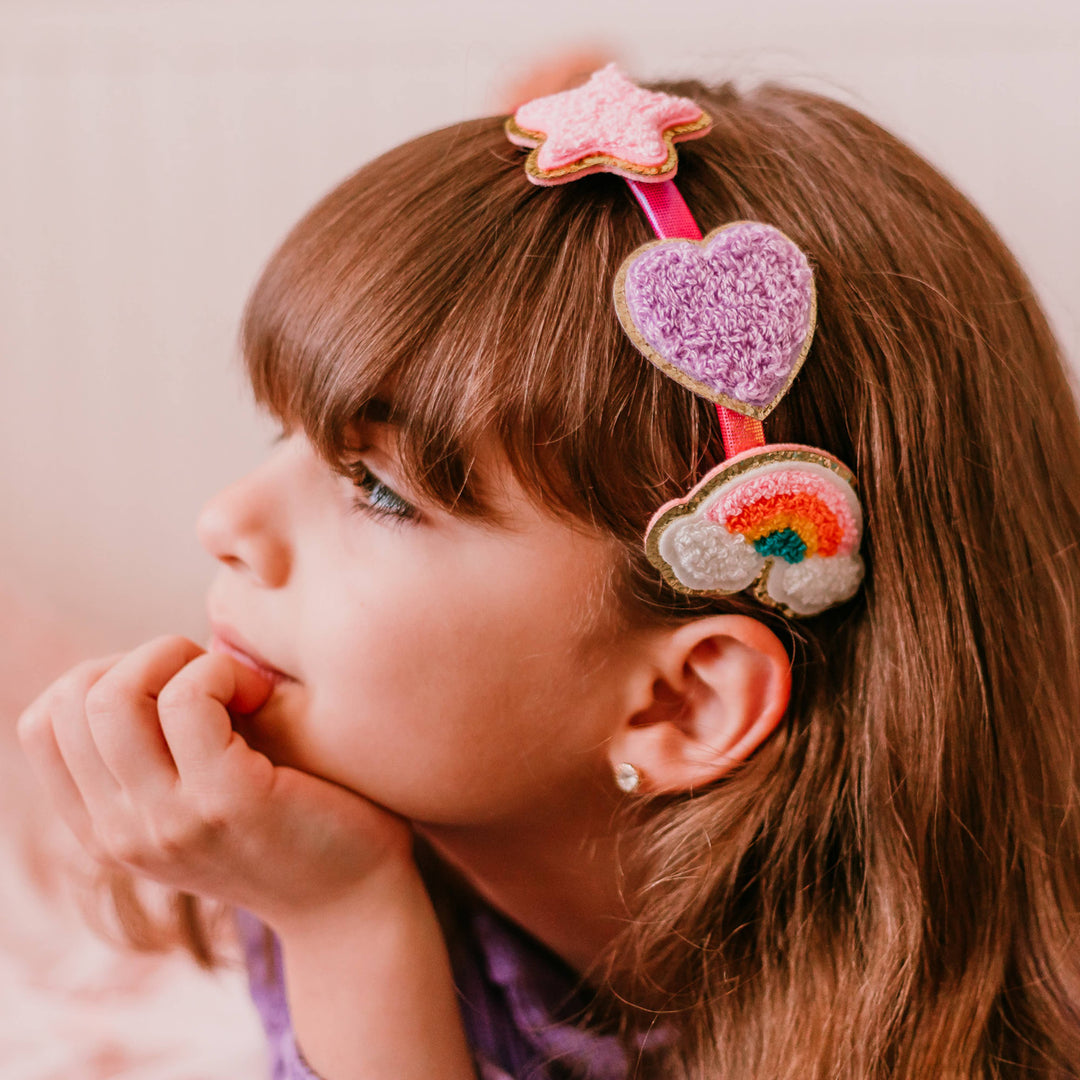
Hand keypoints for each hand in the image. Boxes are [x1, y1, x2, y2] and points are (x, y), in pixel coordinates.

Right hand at [17, 636, 413, 931]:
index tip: (174, 687)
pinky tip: (263, 694)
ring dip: (181, 657)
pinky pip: (191, 696)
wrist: (354, 900)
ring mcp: (168, 821)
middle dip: (146, 656)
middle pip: (73, 699)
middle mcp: (121, 833)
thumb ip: (154, 752)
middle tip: (214, 677)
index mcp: (104, 830)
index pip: (42, 724)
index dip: (106, 676)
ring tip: (238, 684)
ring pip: (115, 694)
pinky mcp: (226, 800)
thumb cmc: (289, 824)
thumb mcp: (196, 796)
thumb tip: (143, 659)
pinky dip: (224, 670)